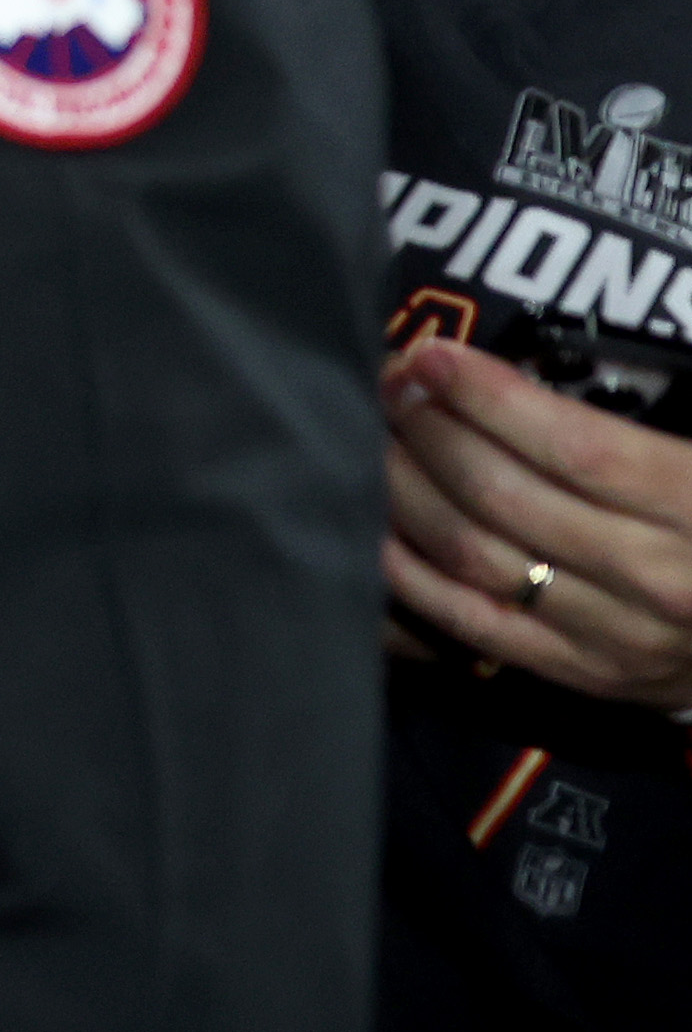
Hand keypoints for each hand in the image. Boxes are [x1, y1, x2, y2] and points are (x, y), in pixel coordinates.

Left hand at [384, 337, 691, 702]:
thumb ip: (628, 426)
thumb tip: (512, 370)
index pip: (572, 446)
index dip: (486, 397)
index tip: (429, 355)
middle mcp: (656, 578)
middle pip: (503, 496)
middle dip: (429, 431)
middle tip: (391, 387)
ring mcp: (615, 635)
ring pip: (475, 555)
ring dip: (407, 490)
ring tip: (377, 441)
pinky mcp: (582, 675)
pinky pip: (471, 622)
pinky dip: (409, 574)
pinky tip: (375, 528)